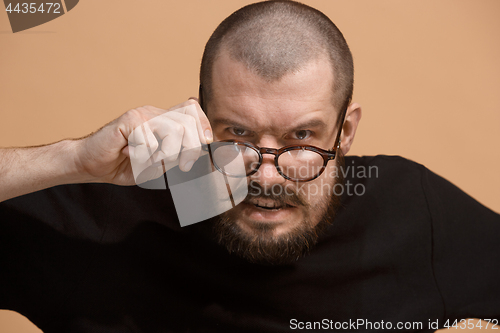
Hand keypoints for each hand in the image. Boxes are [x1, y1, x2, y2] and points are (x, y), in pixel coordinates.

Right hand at [76, 99, 212, 185]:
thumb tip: (201, 149)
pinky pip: (150, 139)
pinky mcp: (128, 121)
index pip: (192, 110)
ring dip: (169, 153)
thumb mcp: (158, 164)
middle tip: (185, 166)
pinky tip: (130, 156)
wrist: (90, 164)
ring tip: (154, 163)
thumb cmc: (124, 165)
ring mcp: (142, 114)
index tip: (207, 143)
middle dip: (192, 146)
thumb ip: (176, 155)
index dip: (204, 124)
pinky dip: (145, 154)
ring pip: (174, 129)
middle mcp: (154, 113)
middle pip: (188, 120)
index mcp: (163, 121)